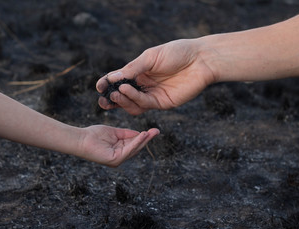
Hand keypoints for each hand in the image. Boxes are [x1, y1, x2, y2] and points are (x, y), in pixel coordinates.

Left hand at [78, 125, 158, 166]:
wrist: (81, 139)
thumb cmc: (94, 135)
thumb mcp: (114, 132)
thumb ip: (126, 133)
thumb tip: (140, 133)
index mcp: (119, 150)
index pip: (134, 143)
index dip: (143, 136)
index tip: (153, 130)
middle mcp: (120, 156)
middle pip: (137, 147)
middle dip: (147, 139)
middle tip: (157, 131)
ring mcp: (117, 159)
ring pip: (134, 149)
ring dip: (144, 140)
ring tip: (152, 132)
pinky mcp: (115, 160)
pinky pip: (128, 150)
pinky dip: (136, 142)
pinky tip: (142, 135)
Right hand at [96, 38, 215, 114]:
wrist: (200, 59)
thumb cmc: (177, 53)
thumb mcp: (150, 57)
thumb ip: (132, 69)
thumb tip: (112, 77)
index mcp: (139, 73)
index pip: (119, 81)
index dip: (108, 84)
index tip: (98, 86)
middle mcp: (144, 86)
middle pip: (124, 96)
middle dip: (111, 98)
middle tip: (102, 98)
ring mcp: (153, 96)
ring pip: (132, 104)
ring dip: (122, 100)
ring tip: (116, 92)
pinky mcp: (163, 103)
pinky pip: (145, 104)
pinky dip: (134, 98)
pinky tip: (127, 89)